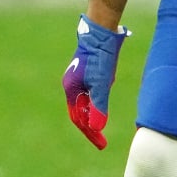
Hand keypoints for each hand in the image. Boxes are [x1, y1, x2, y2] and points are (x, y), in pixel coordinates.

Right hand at [62, 15, 129, 149]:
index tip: (102, 144)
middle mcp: (72, 85)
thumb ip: (98, 106)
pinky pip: (90, 92)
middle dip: (90, 127)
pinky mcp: (86, 71)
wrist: (101, 31)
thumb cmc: (100, 58)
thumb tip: (96, 128)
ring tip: (102, 125)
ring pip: (84, 103)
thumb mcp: (101, 84)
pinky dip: (96, 101)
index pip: (78, 119)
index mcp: (71, 89)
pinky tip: (104, 101)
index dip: (90, 132)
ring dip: (93, 114)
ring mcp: (78, 78)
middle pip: (79, 113)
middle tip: (102, 141)